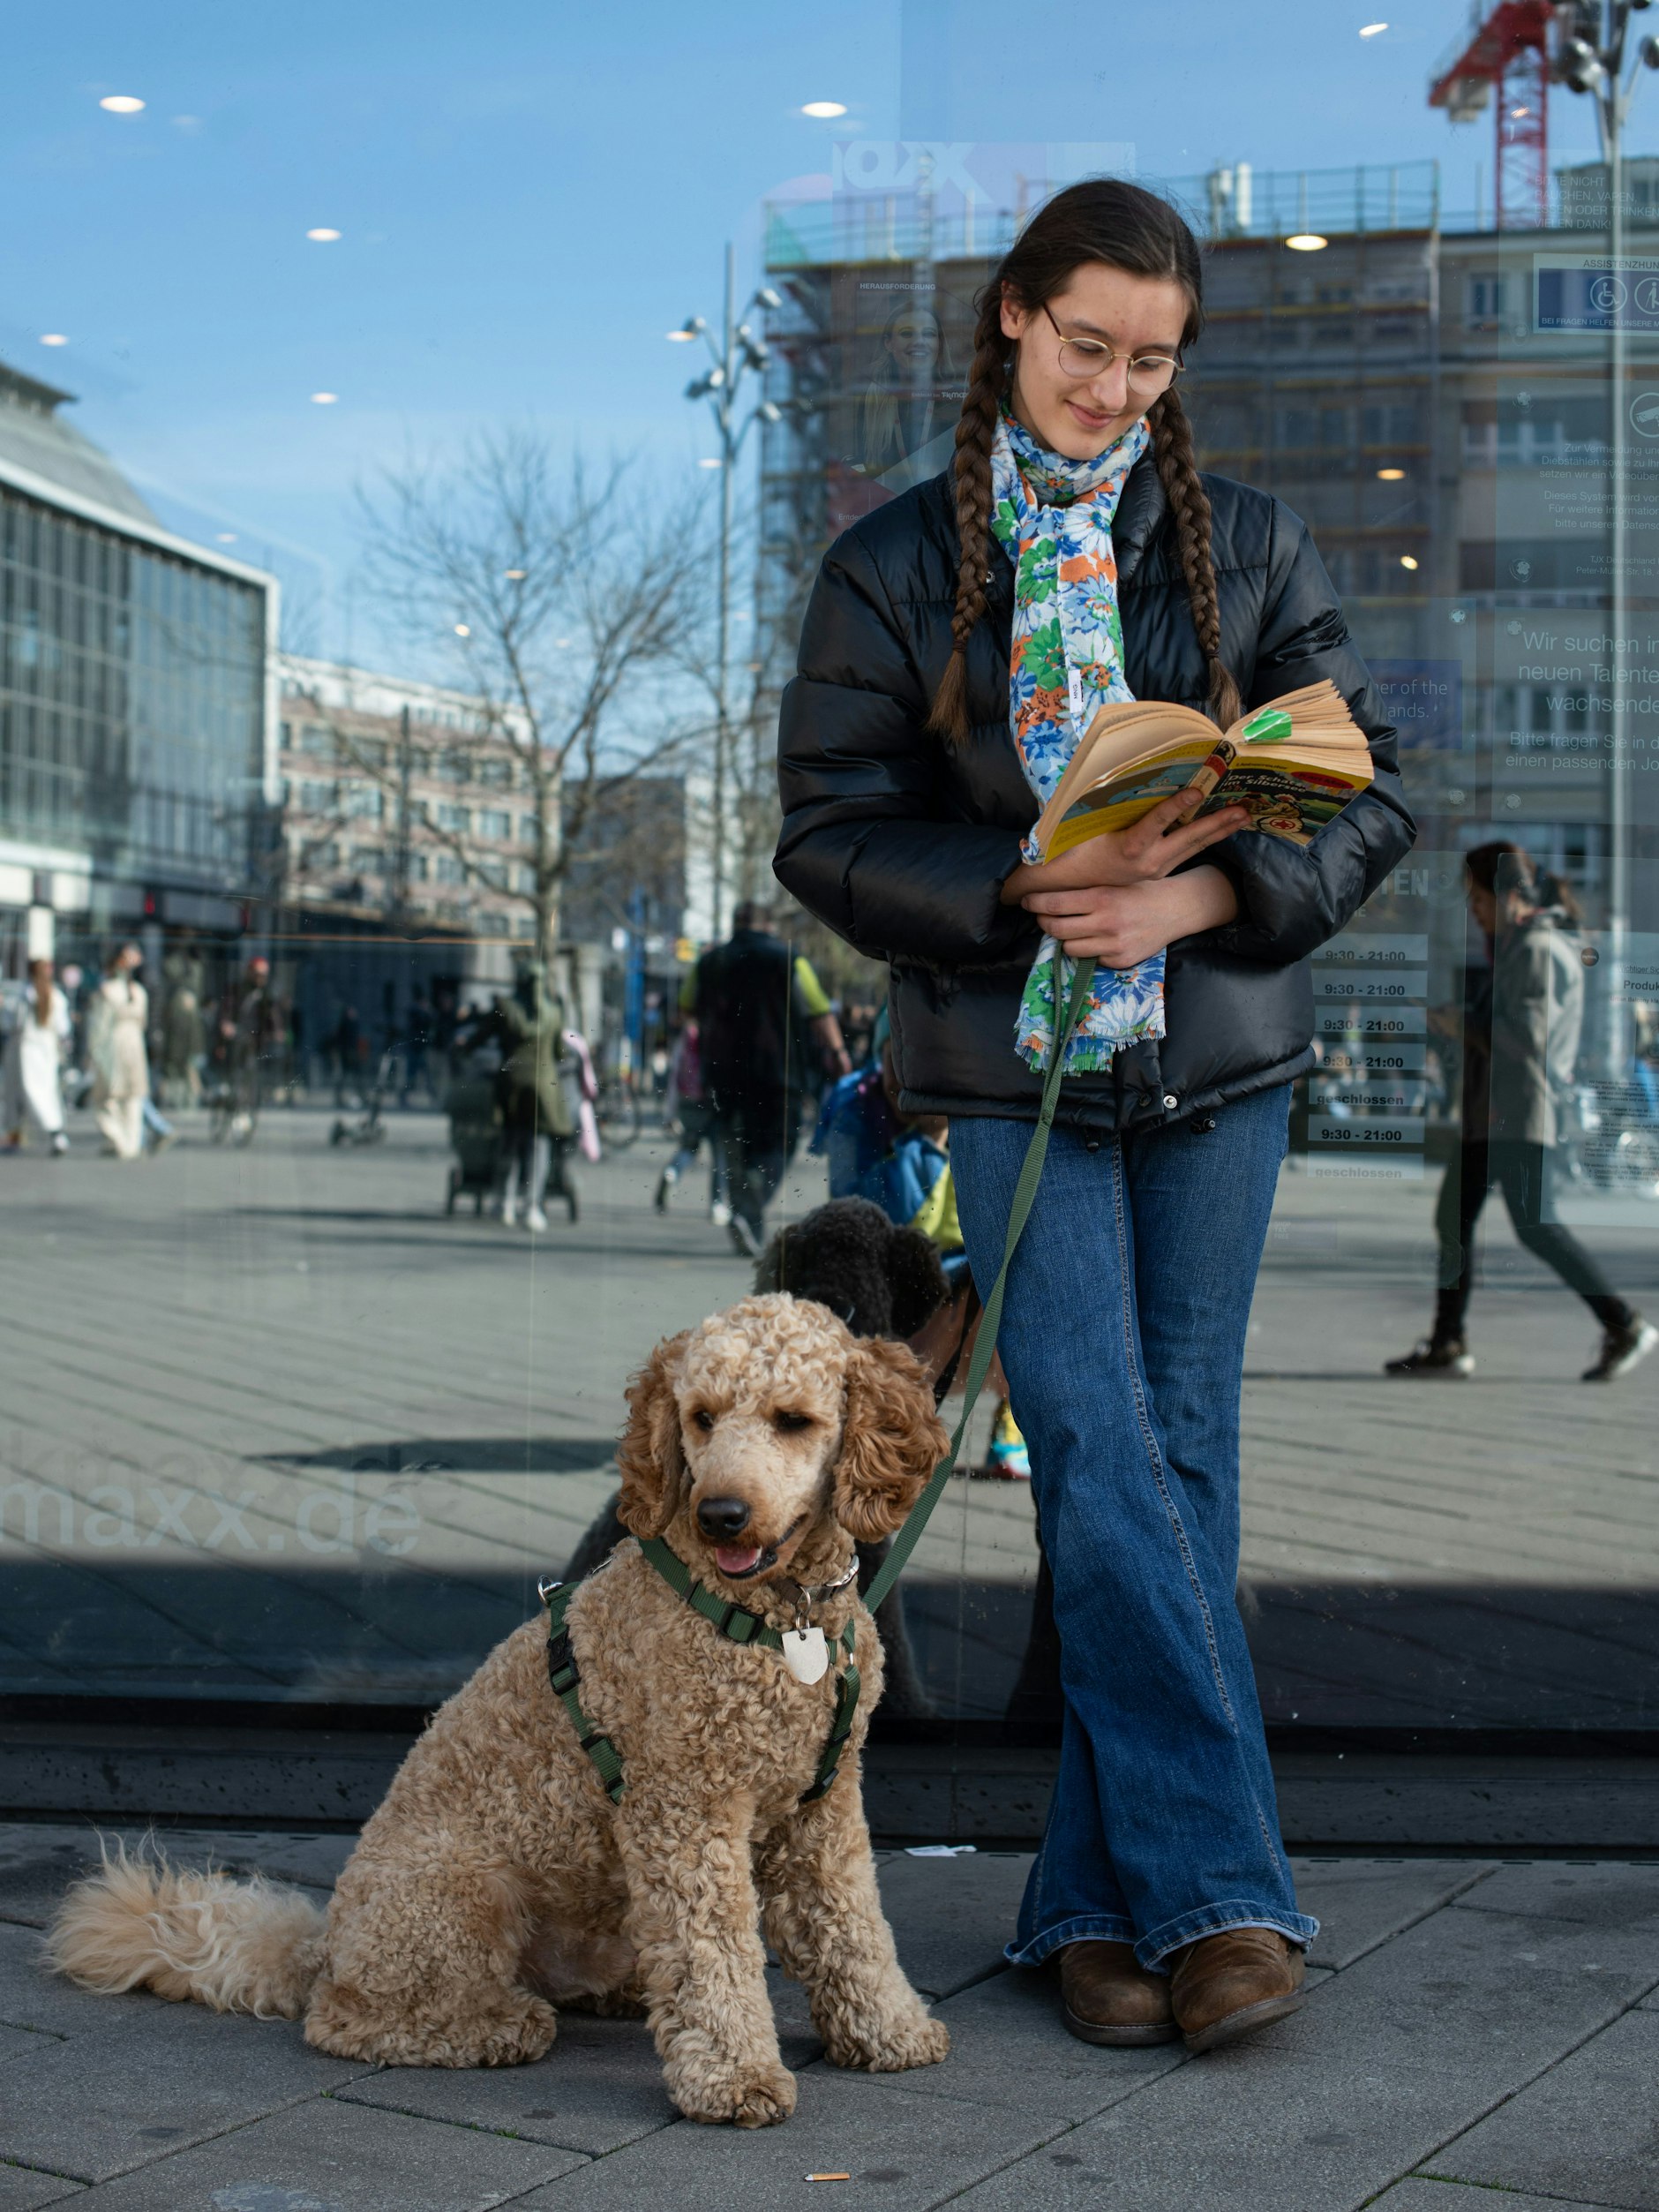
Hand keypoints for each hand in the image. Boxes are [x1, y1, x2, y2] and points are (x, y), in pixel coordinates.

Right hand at [1000, 792, 1250, 905]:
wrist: (1065, 895)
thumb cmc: (1066, 859)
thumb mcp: (1073, 834)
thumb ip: (1088, 813)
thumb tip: (1091, 786)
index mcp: (1128, 850)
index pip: (1155, 824)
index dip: (1175, 806)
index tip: (1196, 790)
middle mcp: (1147, 862)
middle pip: (1189, 839)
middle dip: (1217, 823)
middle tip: (1245, 809)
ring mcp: (1155, 869)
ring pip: (1192, 847)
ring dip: (1218, 831)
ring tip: (1243, 817)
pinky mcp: (1156, 872)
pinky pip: (1184, 853)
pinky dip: (1202, 839)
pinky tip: (1217, 829)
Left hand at [1021, 866, 1239, 969]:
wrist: (1176, 909)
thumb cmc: (1141, 891)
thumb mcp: (1114, 882)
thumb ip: (1086, 890)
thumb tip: (1049, 894)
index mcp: (1102, 897)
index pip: (1055, 903)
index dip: (1035, 903)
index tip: (1026, 901)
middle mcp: (1106, 922)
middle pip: (1056, 929)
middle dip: (1043, 923)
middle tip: (1042, 917)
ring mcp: (1113, 944)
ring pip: (1069, 948)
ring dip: (1065, 939)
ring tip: (1071, 929)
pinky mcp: (1120, 960)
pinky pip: (1091, 959)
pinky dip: (1089, 950)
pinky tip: (1097, 940)